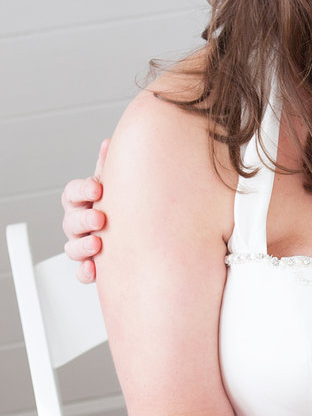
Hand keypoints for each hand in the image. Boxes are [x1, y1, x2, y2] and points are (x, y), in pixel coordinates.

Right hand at [61, 140, 108, 282]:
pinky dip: (86, 272)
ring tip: (98, 244)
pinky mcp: (92, 266)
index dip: (82, 190)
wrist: (137, 231)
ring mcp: (82, 245)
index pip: (72, 193)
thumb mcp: (115, 183)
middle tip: (100, 218)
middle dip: (83, 219)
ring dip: (82, 247)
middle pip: (70, 221)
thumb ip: (109, 166)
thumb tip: (109, 142)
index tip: (98, 188)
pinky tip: (95, 269)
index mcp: (81, 201)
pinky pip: (82, 272)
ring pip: (72, 248)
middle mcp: (78, 223)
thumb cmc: (119, 203)